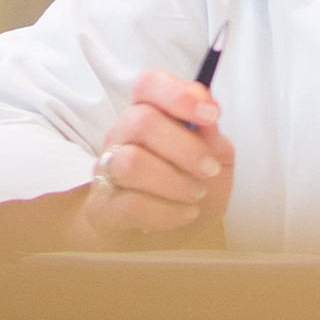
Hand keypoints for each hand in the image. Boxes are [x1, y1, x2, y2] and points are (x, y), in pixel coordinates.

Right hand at [82, 67, 235, 243]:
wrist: (168, 235)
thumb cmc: (190, 185)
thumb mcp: (215, 159)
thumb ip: (212, 137)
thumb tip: (208, 118)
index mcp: (149, 113)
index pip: (148, 84)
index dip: (178, 94)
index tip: (211, 115)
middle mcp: (122, 135)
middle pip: (141, 122)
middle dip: (186, 148)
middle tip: (209, 169)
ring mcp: (107, 170)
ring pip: (131, 162)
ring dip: (175, 182)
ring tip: (196, 194)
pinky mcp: (103, 208)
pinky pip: (130, 204)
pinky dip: (168, 212)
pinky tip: (185, 213)